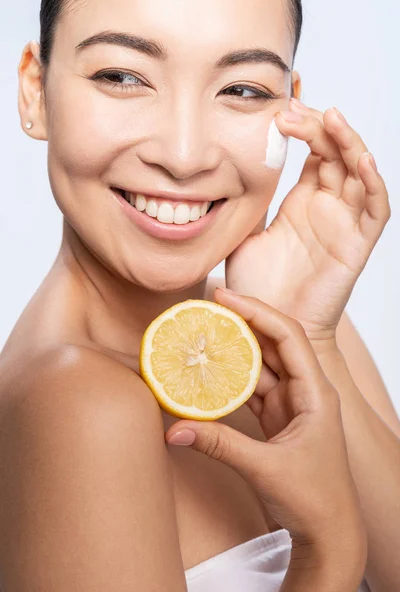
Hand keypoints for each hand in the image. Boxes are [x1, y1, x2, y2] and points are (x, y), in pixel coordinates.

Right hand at [165, 289, 366, 569]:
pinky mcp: (277, 417)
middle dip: (243, 320)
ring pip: (261, 363)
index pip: (289, 336)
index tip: (225, 297)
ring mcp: (291, 403)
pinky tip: (211, 368)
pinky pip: (252, 388)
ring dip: (235, 347)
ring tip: (205, 330)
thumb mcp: (265, 469)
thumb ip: (219, 445)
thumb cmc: (316, 500)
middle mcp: (305, 390)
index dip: (257, 311)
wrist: (330, 533)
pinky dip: (231, 377)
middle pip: (274, 342)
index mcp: (316, 392)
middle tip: (209, 306)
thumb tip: (174, 429)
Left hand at [225, 100, 390, 343]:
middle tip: (290, 108)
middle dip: (318, 125)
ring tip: (328, 116)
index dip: (305, 124)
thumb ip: (246, 206)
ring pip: (360, 171)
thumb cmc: (257, 288)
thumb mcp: (244, 235)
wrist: (269, 328)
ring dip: (348, 141)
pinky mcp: (357, 244)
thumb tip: (223, 174)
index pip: (315, 150)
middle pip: (336, 152)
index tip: (281, 105)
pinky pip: (375, 209)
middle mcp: (327, 207)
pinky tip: (360, 158)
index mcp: (302, 202)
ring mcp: (344, 223)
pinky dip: (374, 182)